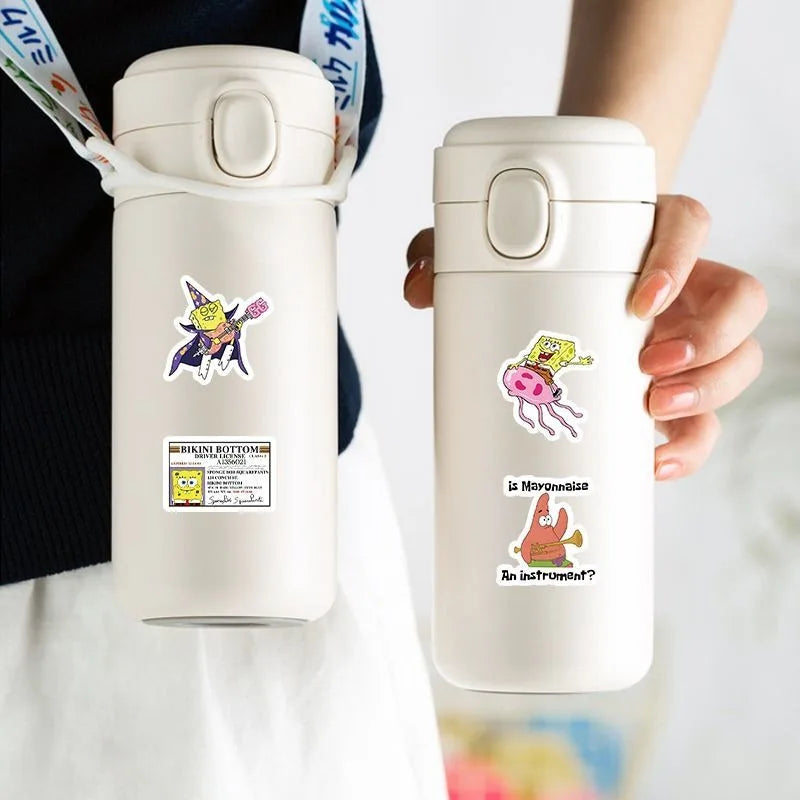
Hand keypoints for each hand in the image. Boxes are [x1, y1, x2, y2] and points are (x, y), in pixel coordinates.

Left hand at [402, 195, 766, 480]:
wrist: (551, 295)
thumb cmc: (531, 269)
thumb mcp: (484, 254)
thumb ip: (446, 252)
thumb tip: (418, 286)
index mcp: (647, 239)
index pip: (689, 224)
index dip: (680, 258)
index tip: (640, 302)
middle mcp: (682, 288)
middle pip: (739, 301)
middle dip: (708, 342)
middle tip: (649, 369)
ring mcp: (687, 340)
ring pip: (738, 362)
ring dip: (710, 394)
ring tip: (653, 413)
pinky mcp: (678, 388)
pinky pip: (706, 420)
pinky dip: (689, 447)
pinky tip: (654, 463)